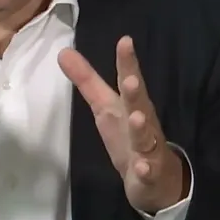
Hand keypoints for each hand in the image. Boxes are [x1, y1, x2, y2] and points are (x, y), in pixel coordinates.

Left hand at [57, 37, 188, 213]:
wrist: (157, 179)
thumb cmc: (128, 135)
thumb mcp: (105, 108)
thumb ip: (87, 81)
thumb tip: (63, 51)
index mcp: (130, 106)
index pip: (128, 80)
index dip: (126, 62)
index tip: (125, 41)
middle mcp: (142, 124)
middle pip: (140, 105)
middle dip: (135, 93)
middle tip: (131, 79)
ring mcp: (148, 150)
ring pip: (146, 139)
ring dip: (142, 129)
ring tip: (137, 118)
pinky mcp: (149, 174)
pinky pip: (148, 172)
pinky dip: (145, 170)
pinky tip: (141, 167)